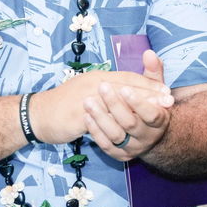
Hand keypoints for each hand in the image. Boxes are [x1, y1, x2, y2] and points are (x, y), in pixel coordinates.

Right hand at [32, 69, 174, 145]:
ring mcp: (85, 98)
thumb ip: (110, 89)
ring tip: (155, 115)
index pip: (128, 77)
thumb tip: (130, 92)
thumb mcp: (90, 90)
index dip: (148, 84)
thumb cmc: (66, 103)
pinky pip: (102, 119)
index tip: (167, 91)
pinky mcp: (78, 115)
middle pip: (126, 86)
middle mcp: (93, 84)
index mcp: (98, 76)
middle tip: (168, 101)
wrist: (39, 114)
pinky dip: (118, 123)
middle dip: (149, 94)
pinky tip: (129, 130)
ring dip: (138, 108)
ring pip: (117, 102)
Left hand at [83, 49, 173, 162]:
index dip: (138, 102)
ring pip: (116, 135)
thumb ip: (153, 72)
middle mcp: (148, 137)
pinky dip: (96, 130)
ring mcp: (134, 148)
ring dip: (101, 117)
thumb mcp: (154, 89)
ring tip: (88, 101)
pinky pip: (106, 145)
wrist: (146, 134)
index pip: (152, 114)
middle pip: (131, 123)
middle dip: (115, 105)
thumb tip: (149, 53)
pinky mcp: (120, 156)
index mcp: (160, 120)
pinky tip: (87, 116)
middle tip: (101, 87)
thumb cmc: (149, 105)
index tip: (124, 88)